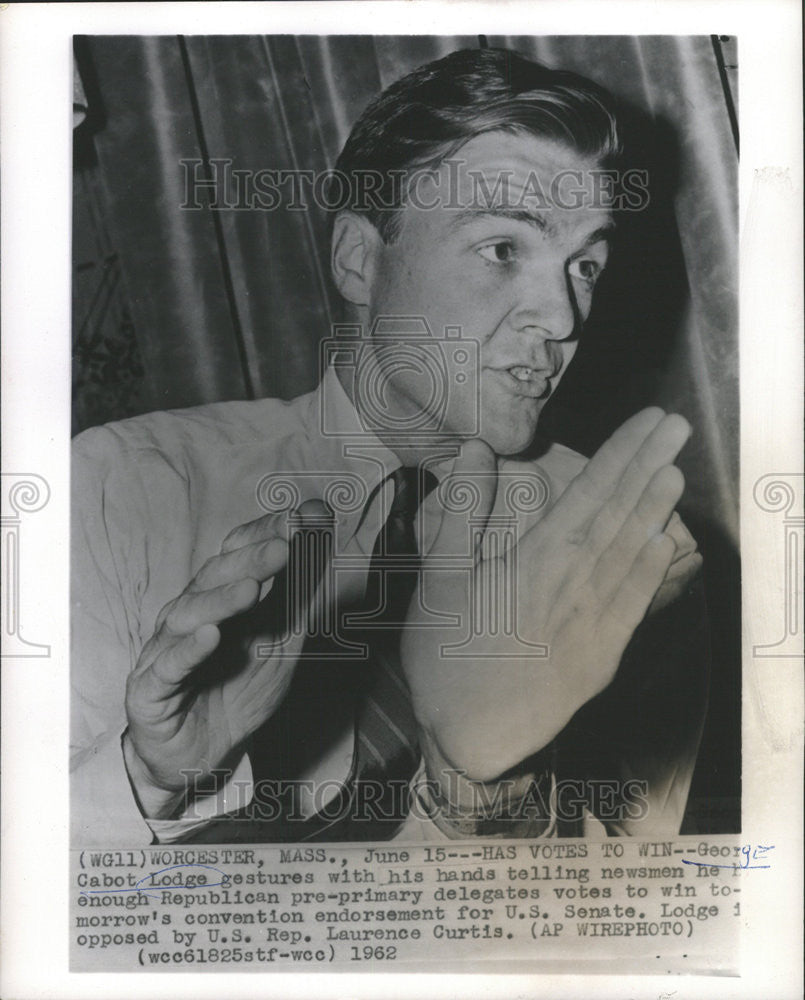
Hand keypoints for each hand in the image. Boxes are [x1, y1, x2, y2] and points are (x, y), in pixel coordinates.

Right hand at [124, 501, 327, 818]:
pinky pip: (168, 666)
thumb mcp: (282, 640)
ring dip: (222, 600)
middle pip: (216, 578)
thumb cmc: (237, 688)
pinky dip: (188, 650)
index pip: (239, 554)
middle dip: (253, 559)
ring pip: (189, 615)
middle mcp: (190, 613)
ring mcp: (167, 648)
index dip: (268, 534)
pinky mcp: (151, 688)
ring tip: (253, 588)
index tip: (304, 517)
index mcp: (220, 597)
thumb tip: (323, 536)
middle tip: (286, 545)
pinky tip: (209, 636)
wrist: (199, 753)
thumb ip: (300, 593)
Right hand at [403, 408, 692, 782]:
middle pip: (619, 514)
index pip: (589, 493)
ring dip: (657, 508)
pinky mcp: (605, 652)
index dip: (622, 453)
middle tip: (677, 426)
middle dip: (650, 465)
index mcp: (535, 562)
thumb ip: (461, 513)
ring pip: (632, 552)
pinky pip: (636, 600)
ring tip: (677, 468)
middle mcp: (576, 584)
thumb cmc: (447, 658)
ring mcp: (597, 620)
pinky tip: (664, 542)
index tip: (648, 421)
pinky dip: (652, 567)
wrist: (473, 738)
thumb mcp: (438, 581)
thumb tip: (474, 449)